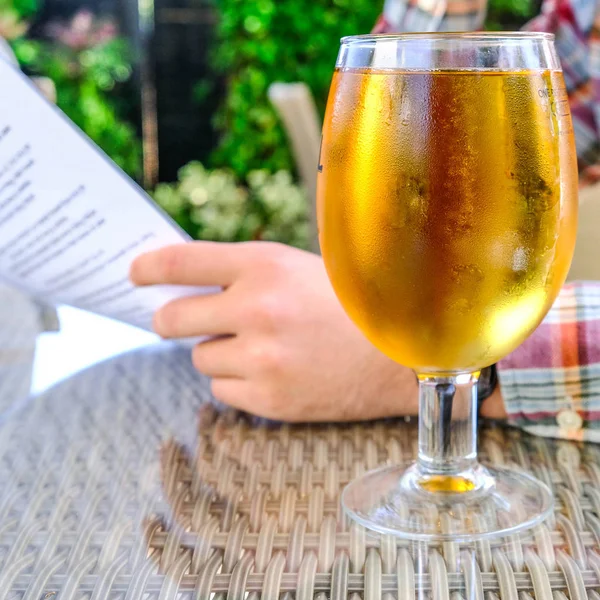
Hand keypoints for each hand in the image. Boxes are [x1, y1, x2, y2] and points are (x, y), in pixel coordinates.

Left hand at [130, 241, 418, 421]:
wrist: (400, 355)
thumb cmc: (350, 305)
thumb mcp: (299, 269)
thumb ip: (245, 274)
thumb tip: (184, 285)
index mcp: (265, 265)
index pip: (183, 261)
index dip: (149, 268)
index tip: (134, 274)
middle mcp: (258, 309)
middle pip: (172, 318)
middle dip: (170, 320)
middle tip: (175, 321)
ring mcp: (262, 358)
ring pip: (199, 358)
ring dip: (218, 352)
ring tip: (262, 347)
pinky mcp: (269, 399)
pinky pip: (222, 390)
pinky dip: (237, 381)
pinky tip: (273, 372)